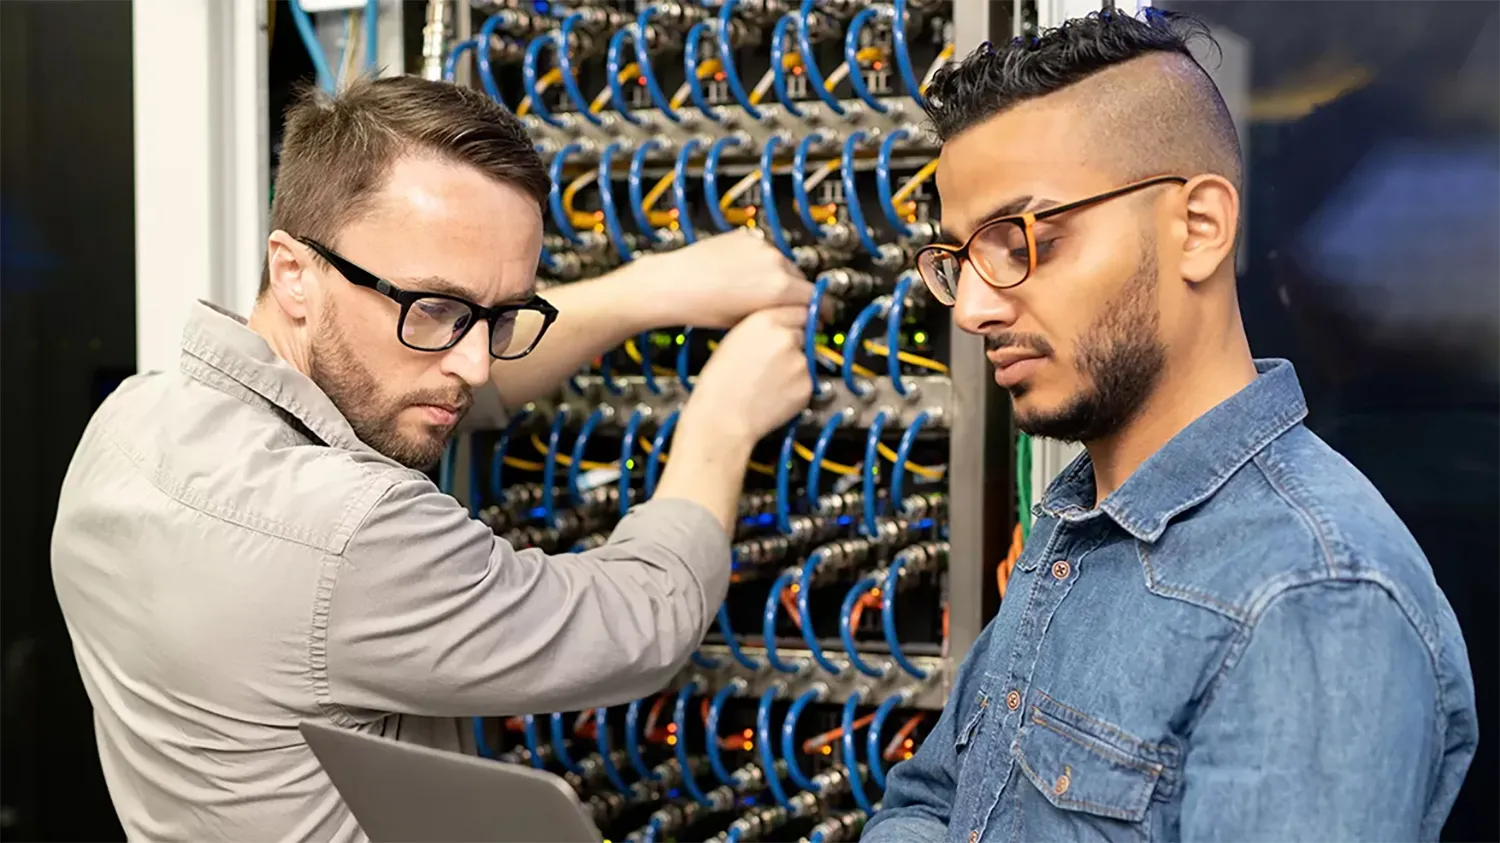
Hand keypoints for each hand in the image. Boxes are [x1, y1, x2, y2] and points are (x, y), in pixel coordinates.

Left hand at [634, 229, 813, 328]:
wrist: (673, 282)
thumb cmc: (702, 307)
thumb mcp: (747, 321)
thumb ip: (777, 315)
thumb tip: (790, 317)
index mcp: (778, 287)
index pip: (816, 297)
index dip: (819, 309)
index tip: (818, 314)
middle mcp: (773, 262)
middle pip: (801, 279)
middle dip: (797, 294)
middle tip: (786, 306)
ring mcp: (760, 246)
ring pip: (783, 264)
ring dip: (779, 277)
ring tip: (758, 292)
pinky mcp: (746, 236)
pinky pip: (764, 251)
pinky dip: (762, 263)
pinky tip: (744, 276)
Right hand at [681, 305, 811, 444]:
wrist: (723, 418)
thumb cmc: (720, 384)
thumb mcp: (733, 340)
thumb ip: (761, 328)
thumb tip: (778, 328)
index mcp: (765, 321)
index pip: (798, 308)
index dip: (796, 319)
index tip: (798, 324)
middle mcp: (786, 338)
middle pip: (803, 332)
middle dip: (793, 344)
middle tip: (772, 361)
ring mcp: (800, 362)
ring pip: (805, 358)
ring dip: (793, 366)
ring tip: (768, 380)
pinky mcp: (807, 385)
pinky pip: (807, 381)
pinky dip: (796, 386)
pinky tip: (774, 392)